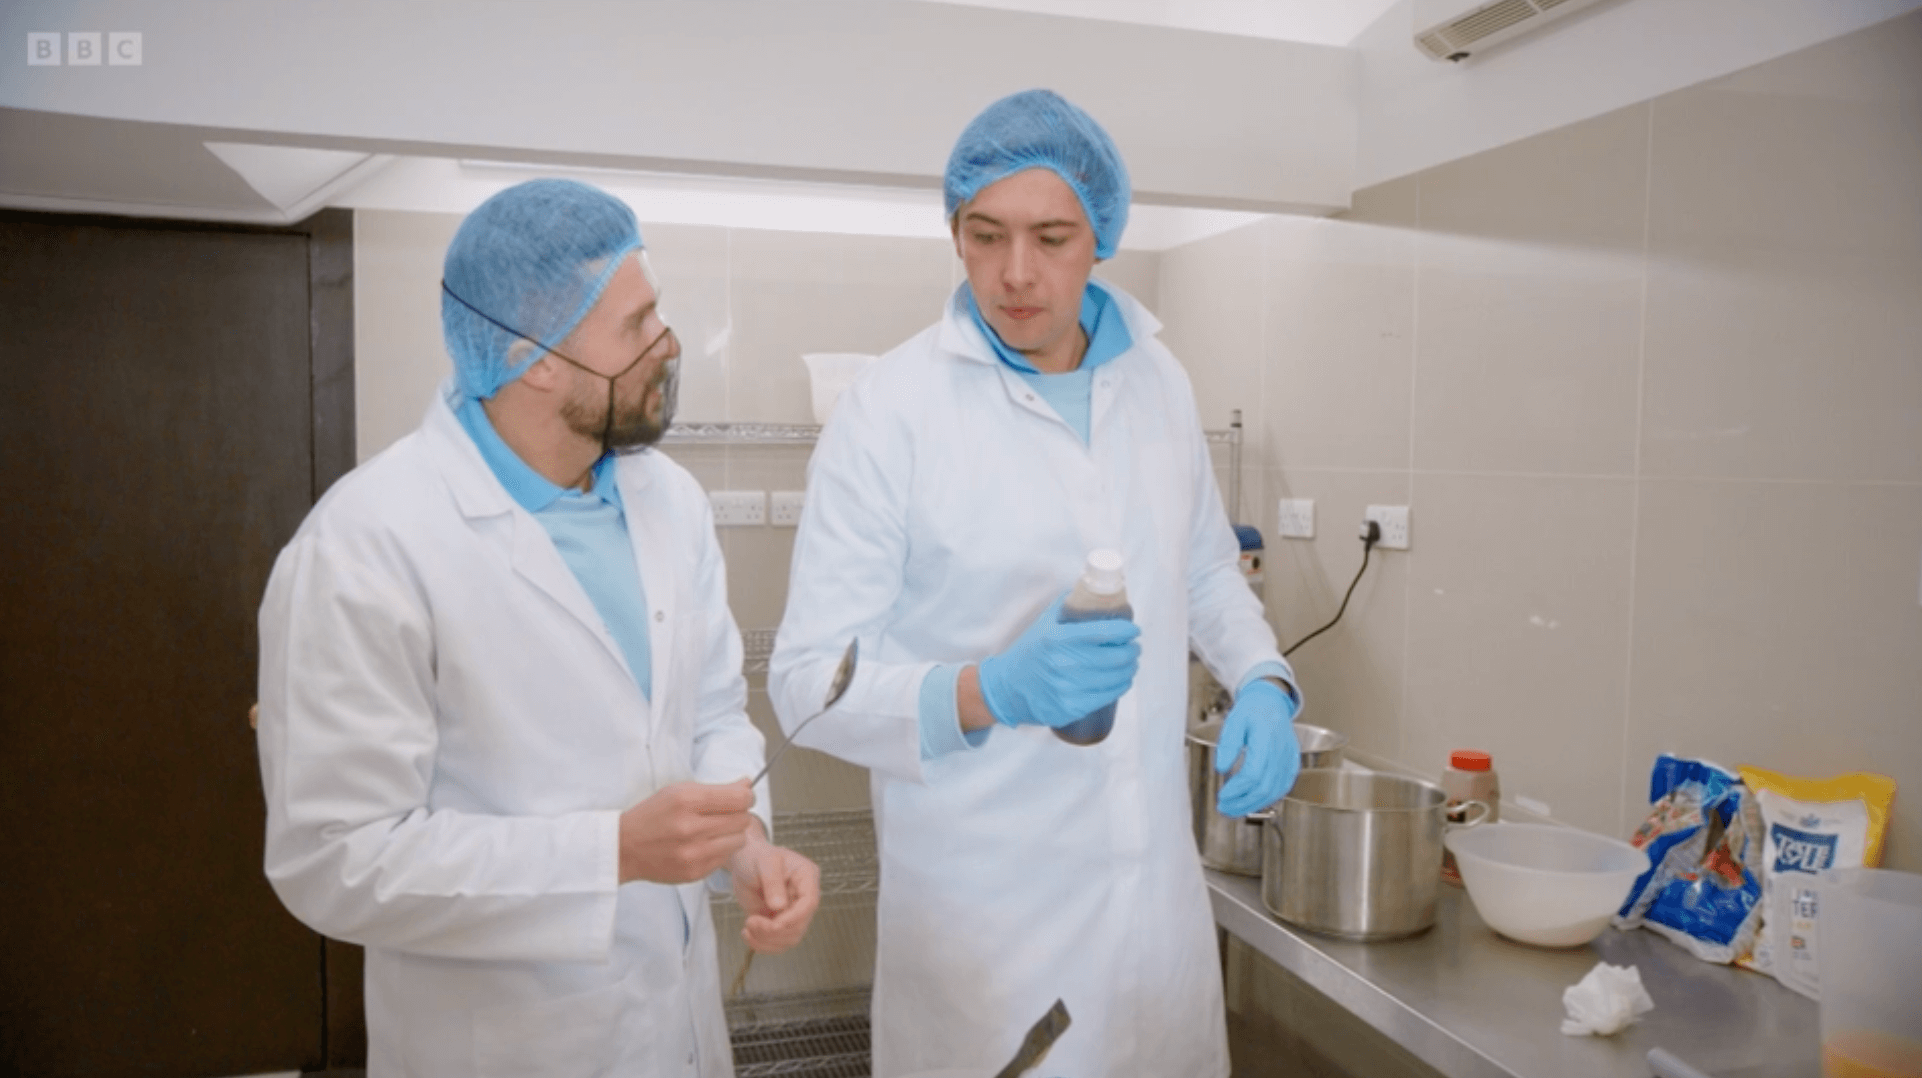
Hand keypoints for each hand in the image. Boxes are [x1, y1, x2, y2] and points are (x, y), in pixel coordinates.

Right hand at [617, 780, 754, 883]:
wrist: (625, 848)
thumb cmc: (652, 816)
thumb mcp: (680, 791)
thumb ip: (717, 789)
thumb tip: (748, 785)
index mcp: (686, 800)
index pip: (739, 798)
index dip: (747, 796)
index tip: (743, 797)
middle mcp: (691, 828)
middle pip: (742, 819)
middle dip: (739, 814)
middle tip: (725, 813)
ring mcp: (693, 853)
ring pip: (739, 840)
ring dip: (732, 834)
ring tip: (715, 830)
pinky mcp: (695, 872)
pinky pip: (726, 858)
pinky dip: (721, 850)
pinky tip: (704, 844)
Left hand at [727, 829, 821, 954]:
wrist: (744, 861)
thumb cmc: (756, 856)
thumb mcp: (764, 862)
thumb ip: (772, 881)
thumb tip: (779, 906)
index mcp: (807, 877)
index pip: (809, 903)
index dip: (794, 917)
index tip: (773, 924)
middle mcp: (804, 897)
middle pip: (800, 925)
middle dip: (775, 931)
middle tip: (750, 922)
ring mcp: (792, 911)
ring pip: (789, 938)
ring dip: (767, 940)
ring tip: (747, 928)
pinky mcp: (779, 922)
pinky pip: (777, 942)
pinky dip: (762, 944)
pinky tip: (747, 934)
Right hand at [976, 594, 1140, 728]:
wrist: (1006, 689)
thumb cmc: (1028, 653)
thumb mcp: (1042, 624)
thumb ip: (1066, 606)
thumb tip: (1091, 590)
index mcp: (1057, 638)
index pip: (1103, 631)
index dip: (1125, 631)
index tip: (1134, 630)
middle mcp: (1064, 663)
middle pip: (1115, 657)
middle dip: (1132, 650)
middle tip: (1135, 647)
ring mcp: (1068, 688)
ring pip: (1115, 678)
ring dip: (1130, 668)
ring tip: (1131, 663)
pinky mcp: (1072, 707)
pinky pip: (1107, 696)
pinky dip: (1121, 686)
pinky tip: (1123, 680)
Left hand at [1215, 680, 1300, 816]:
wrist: (1271, 703)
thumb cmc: (1252, 711)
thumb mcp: (1234, 721)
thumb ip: (1228, 744)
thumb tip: (1221, 769)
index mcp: (1266, 739)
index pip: (1253, 774)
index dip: (1237, 789)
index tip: (1221, 796)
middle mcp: (1281, 752)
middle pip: (1264, 788)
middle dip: (1242, 803)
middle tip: (1224, 808)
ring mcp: (1289, 759)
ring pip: (1274, 792)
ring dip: (1253, 805)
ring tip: (1234, 809)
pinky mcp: (1292, 764)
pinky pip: (1283, 788)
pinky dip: (1267, 799)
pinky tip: (1252, 803)